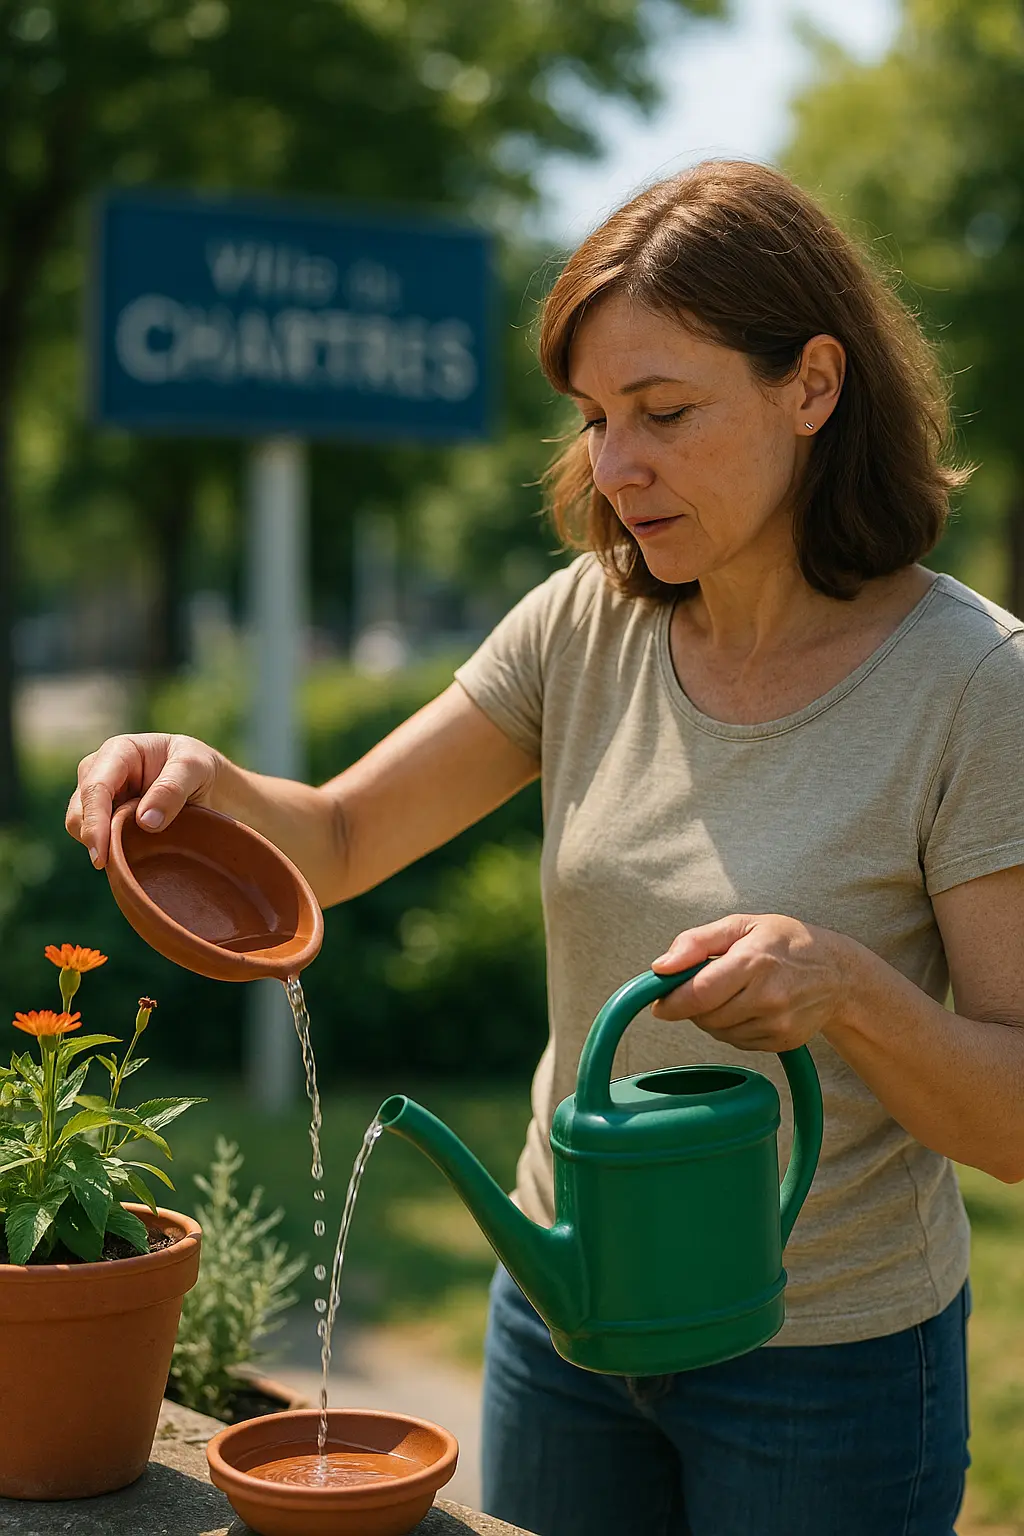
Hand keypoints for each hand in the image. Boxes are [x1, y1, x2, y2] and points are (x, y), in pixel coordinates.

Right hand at [66, 733, 224, 870]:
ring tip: (135, 854)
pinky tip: (130, 856)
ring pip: (80, 827)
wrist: (207, 782)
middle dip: (93, 839)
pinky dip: (108, 850)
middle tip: (119, 867)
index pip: (96, 788)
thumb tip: (144, 821)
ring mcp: (99, 795)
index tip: (101, 857)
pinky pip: (96, 837)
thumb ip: (171, 789)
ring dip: (102, 845)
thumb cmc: (199, 768)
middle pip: (80, 811)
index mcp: (119, 751)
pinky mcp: (104, 816)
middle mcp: (100, 770)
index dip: (95, 823)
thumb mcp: (195, 768)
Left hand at [650, 913, 853, 1051]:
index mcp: (754, 962)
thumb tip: (660, 967)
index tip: (659, 1003)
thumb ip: (696, 942)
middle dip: (692, 1006)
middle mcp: (768, 997)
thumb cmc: (785, 942)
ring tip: (731, 992)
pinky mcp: (783, 1041)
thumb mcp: (741, 925)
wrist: (837, 972)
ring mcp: (778, 1023)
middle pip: (706, 1017)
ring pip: (719, 1033)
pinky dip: (732, 1028)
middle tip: (703, 986)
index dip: (671, 1002)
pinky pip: (738, 1042)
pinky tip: (747, 1007)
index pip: (700, 994)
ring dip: (712, 1017)